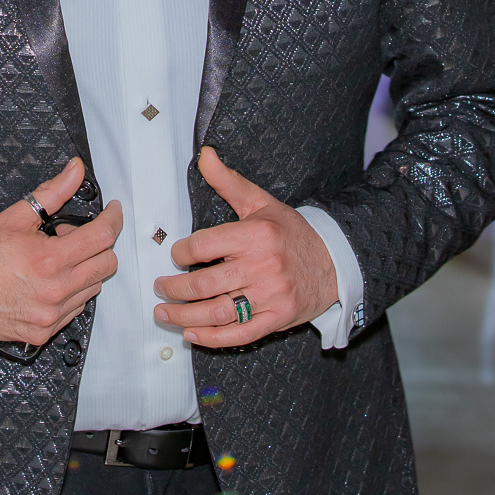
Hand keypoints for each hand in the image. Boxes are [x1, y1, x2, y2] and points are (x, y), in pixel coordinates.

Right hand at [0, 158, 121, 344]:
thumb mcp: (15, 217)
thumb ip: (52, 193)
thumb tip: (75, 170)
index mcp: (49, 260)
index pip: (103, 237)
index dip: (113, 219)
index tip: (112, 212)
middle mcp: (55, 291)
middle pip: (107, 263)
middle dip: (97, 244)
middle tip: (69, 235)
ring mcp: (51, 315)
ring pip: (93, 286)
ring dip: (83, 269)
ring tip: (52, 260)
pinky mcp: (43, 332)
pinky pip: (76, 308)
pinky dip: (71, 292)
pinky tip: (47, 281)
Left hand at [153, 147, 336, 347]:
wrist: (334, 262)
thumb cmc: (291, 233)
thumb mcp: (261, 202)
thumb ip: (228, 181)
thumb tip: (204, 155)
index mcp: (255, 235)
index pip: (202, 246)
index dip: (181, 253)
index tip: (176, 256)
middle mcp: (262, 266)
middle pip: (204, 285)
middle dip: (173, 289)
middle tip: (160, 288)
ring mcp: (270, 296)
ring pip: (216, 313)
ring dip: (184, 317)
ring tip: (164, 313)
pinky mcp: (277, 319)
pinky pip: (238, 334)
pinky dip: (211, 338)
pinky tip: (192, 334)